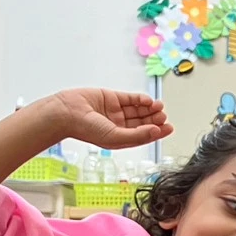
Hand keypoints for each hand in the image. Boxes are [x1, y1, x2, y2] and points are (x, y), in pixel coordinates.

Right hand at [47, 89, 171, 147]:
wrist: (66, 112)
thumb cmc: (86, 129)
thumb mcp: (116, 137)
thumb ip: (138, 135)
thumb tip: (156, 131)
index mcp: (120, 138)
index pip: (143, 135)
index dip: (157, 131)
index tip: (169, 127)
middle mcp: (119, 125)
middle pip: (143, 121)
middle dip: (155, 119)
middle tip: (164, 116)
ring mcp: (115, 111)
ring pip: (138, 110)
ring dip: (150, 108)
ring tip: (159, 107)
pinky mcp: (112, 98)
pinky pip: (130, 98)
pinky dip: (140, 99)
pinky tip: (148, 100)